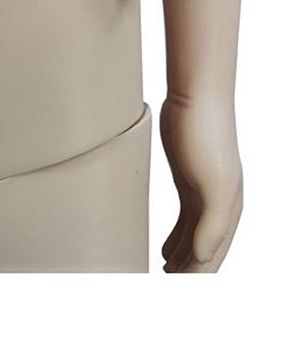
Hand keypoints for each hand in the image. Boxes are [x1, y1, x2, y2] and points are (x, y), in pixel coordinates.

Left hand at [159, 92, 242, 272]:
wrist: (196, 99)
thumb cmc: (205, 136)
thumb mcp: (211, 182)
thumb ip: (211, 223)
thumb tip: (201, 258)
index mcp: (229, 212)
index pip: (212, 257)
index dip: (196, 278)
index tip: (176, 294)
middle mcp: (220, 206)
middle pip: (205, 251)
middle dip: (189, 273)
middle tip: (166, 290)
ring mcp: (204, 192)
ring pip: (194, 237)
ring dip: (182, 259)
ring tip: (165, 275)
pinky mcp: (188, 179)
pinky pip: (185, 219)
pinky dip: (177, 238)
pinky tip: (165, 249)